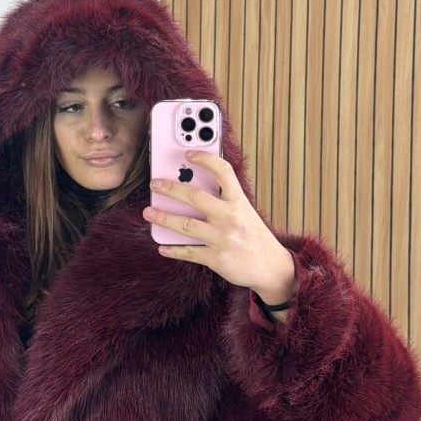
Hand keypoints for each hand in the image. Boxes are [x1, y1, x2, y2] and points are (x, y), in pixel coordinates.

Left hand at [142, 150, 294, 300]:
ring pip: (186, 225)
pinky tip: (162, 247)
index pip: (223, 172)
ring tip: (148, 212)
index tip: (188, 153)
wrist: (272, 267)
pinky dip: (173, 250)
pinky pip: (189, 252)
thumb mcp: (245, 213)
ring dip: (163, 218)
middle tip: (155, 184)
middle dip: (171, 188)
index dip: (205, 159)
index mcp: (239, 202)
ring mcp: (223, 239)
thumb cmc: (254, 236)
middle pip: (196, 197)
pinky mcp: (218, 258)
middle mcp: (231, 217)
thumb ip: (224, 201)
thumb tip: (191, 189)